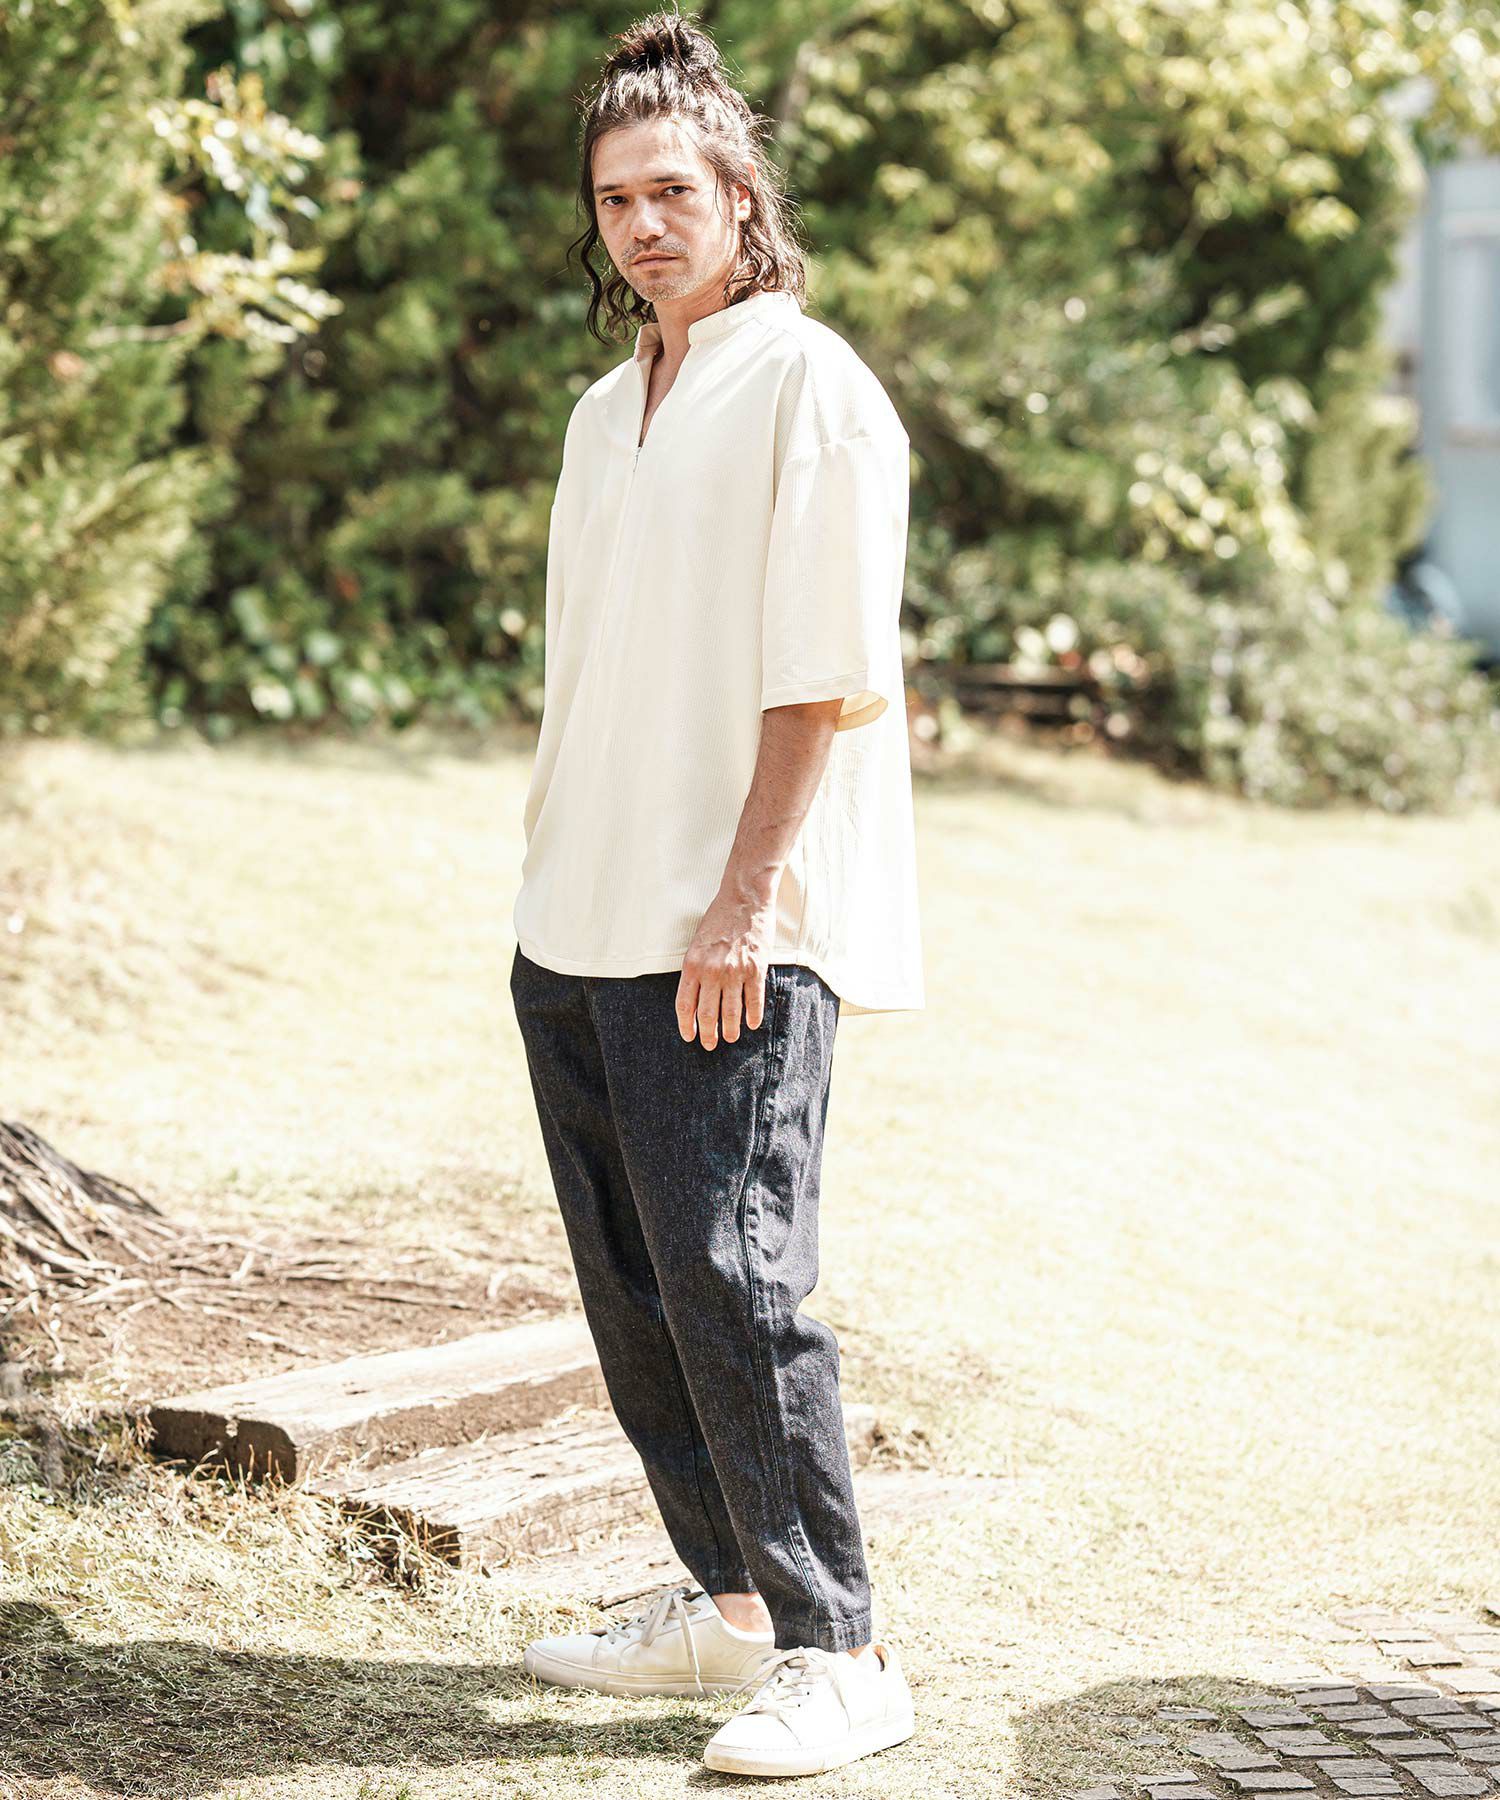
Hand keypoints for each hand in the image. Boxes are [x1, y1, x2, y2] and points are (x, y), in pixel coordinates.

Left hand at [676, 887, 776, 1048]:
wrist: (744, 898)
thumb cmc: (719, 918)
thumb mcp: (696, 942)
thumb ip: (695, 968)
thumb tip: (696, 995)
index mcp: (692, 964)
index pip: (685, 1004)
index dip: (687, 1025)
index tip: (690, 1036)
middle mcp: (711, 971)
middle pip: (707, 1013)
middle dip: (708, 1034)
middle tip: (710, 1045)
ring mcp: (735, 971)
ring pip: (731, 1012)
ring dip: (730, 1030)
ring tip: (730, 1038)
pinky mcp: (756, 968)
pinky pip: (754, 1000)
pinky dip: (753, 1016)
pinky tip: (752, 1024)